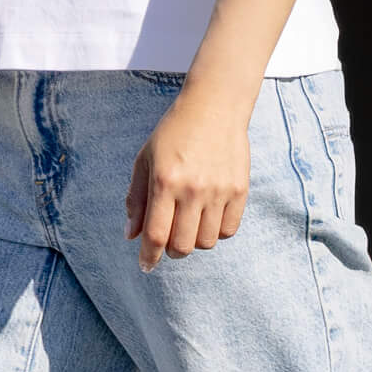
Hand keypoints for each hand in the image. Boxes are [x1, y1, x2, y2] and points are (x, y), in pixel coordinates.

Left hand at [125, 89, 252, 269]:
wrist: (215, 106)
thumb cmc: (174, 133)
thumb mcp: (146, 160)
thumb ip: (137, 199)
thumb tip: (131, 236)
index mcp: (165, 181)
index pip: (156, 234)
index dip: (149, 256)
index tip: (146, 265)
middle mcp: (193, 189)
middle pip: (182, 246)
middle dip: (172, 250)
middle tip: (170, 240)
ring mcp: (219, 191)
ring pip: (206, 243)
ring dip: (195, 241)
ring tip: (191, 223)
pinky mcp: (239, 191)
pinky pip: (228, 231)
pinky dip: (216, 231)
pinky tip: (209, 216)